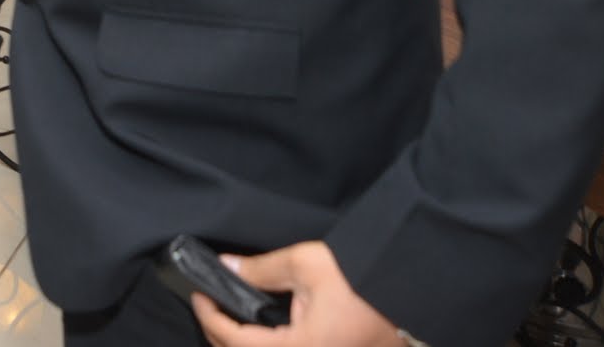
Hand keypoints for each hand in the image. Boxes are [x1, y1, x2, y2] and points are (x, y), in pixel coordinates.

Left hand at [190, 241, 400, 346]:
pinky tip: (256, 331)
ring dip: (238, 343)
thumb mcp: (308, 265)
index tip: (198, 295)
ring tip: (228, 317)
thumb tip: (227, 266)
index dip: (209, 316)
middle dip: (219, 333)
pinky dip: (260, 345)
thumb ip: (262, 268)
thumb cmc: (362, 283)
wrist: (405, 298)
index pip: (234, 340)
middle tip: (209, 305)